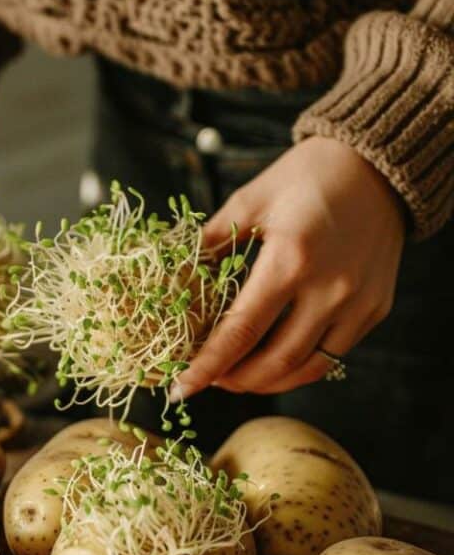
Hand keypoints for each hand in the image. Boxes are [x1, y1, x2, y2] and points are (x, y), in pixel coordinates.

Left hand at [174, 136, 404, 398]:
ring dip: (266, 382)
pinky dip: (298, 368)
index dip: (207, 366)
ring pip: (306, 368)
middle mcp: (330, 289)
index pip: (240, 330)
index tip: (180, 389)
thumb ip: (212, 242)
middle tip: (208, 380)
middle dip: (234, 380)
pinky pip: (332, 355)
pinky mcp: (376, 309)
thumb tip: (175, 276)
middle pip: (274, 361)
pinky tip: (273, 362)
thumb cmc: (308, 177)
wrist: (378, 166)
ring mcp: (358, 303)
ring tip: (236, 377)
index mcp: (290, 260)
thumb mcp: (251, 201)